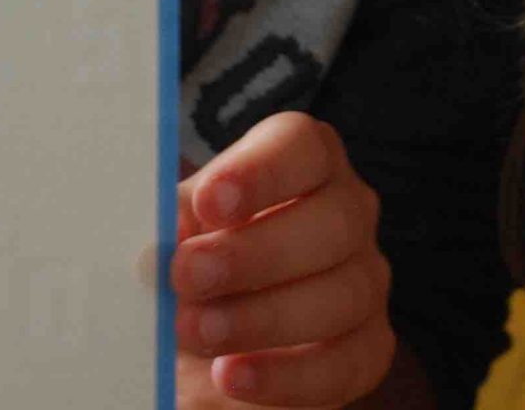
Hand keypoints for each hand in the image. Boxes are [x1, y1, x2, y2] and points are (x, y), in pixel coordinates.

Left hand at [171, 113, 393, 407]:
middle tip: (188, 275)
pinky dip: (284, 375)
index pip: (304, 148)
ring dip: (262, 317)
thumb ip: (170, 227)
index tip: (209, 202)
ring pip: (342, 295)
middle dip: (255, 254)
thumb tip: (158, 244)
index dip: (262, 172)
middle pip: (333, 222)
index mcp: (304, 163)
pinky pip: (342, 364)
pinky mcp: (365, 350)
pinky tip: (232, 375)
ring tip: (195, 331)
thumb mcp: (175, 234)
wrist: (204, 336)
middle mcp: (346, 214)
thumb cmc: (192, 262)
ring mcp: (364, 281)